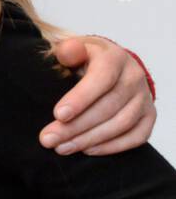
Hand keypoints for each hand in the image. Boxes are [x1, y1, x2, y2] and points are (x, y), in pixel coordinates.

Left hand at [40, 36, 155, 155]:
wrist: (111, 65)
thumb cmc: (86, 59)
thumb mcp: (74, 48)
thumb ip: (68, 50)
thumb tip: (66, 51)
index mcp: (114, 58)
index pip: (101, 79)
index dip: (80, 98)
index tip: (58, 115)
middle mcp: (134, 77)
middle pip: (108, 106)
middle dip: (76, 126)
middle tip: (48, 139)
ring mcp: (144, 98)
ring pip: (121, 124)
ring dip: (89, 139)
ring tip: (62, 148)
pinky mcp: (149, 116)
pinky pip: (136, 137)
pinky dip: (112, 146)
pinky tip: (87, 150)